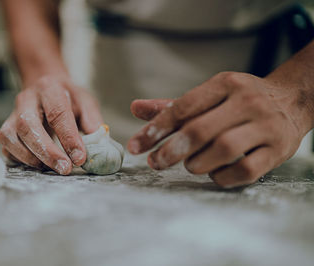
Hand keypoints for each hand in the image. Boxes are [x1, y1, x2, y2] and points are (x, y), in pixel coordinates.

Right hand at [0, 76, 102, 173]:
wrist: (45, 87)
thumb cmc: (67, 97)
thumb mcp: (85, 101)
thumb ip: (92, 120)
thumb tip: (99, 143)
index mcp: (49, 89)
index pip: (57, 113)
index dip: (68, 137)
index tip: (80, 157)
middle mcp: (26, 99)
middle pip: (28, 125)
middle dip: (47, 151)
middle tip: (64, 168)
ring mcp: (12, 114)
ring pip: (11, 137)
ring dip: (32, 158)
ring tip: (53, 168)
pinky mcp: (6, 130)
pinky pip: (7, 147)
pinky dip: (21, 160)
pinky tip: (39, 164)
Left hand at [128, 72, 311, 187]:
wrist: (292, 101)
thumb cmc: (240, 101)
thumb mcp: (209, 95)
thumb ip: (173, 106)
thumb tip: (135, 108)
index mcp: (225, 84)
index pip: (183, 107)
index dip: (156, 128)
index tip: (136, 146)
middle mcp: (247, 101)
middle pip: (200, 130)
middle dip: (171, 150)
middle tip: (155, 162)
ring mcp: (265, 126)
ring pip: (223, 150)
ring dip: (197, 163)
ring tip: (190, 165)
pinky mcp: (278, 150)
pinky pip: (245, 170)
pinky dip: (223, 176)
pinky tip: (215, 174)